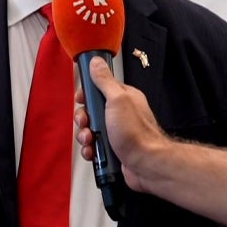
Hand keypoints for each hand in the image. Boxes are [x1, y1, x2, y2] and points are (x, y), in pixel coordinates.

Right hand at [73, 57, 168, 191]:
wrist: (146, 164)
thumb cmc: (136, 133)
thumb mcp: (117, 100)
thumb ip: (105, 81)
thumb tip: (96, 62)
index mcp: (124, 98)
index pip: (100, 88)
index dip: (87, 94)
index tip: (81, 99)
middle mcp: (120, 114)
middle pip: (91, 111)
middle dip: (83, 118)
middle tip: (86, 123)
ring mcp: (117, 132)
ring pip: (90, 130)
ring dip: (85, 135)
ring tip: (90, 140)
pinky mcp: (113, 148)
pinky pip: (94, 146)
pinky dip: (90, 149)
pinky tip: (93, 152)